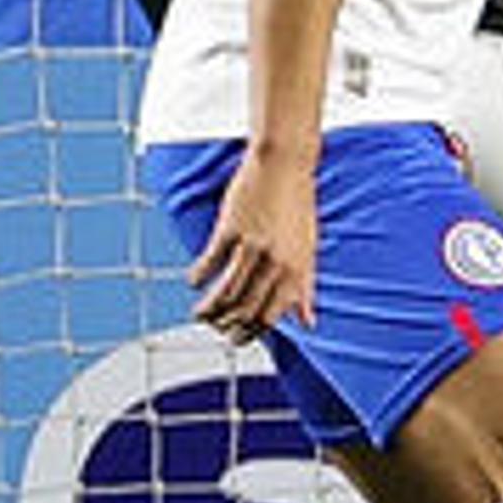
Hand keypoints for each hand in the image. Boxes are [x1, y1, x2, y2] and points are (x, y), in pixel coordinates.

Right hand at [190, 149, 317, 339]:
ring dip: (208, 309)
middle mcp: (276, 262)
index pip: (271, 317)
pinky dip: (197, 277)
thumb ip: (306, 288)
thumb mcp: (309, 249)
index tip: (237, 337)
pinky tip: (193, 280)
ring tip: (200, 312)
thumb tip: (309, 322)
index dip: (251, 332)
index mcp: (297, 270)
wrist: (286, 164)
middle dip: (226, 326)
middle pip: (245, 310)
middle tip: (215, 327)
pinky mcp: (230, 230)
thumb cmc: (298, 206)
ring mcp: (252, 247)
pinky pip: (208, 265)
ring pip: (224, 294)